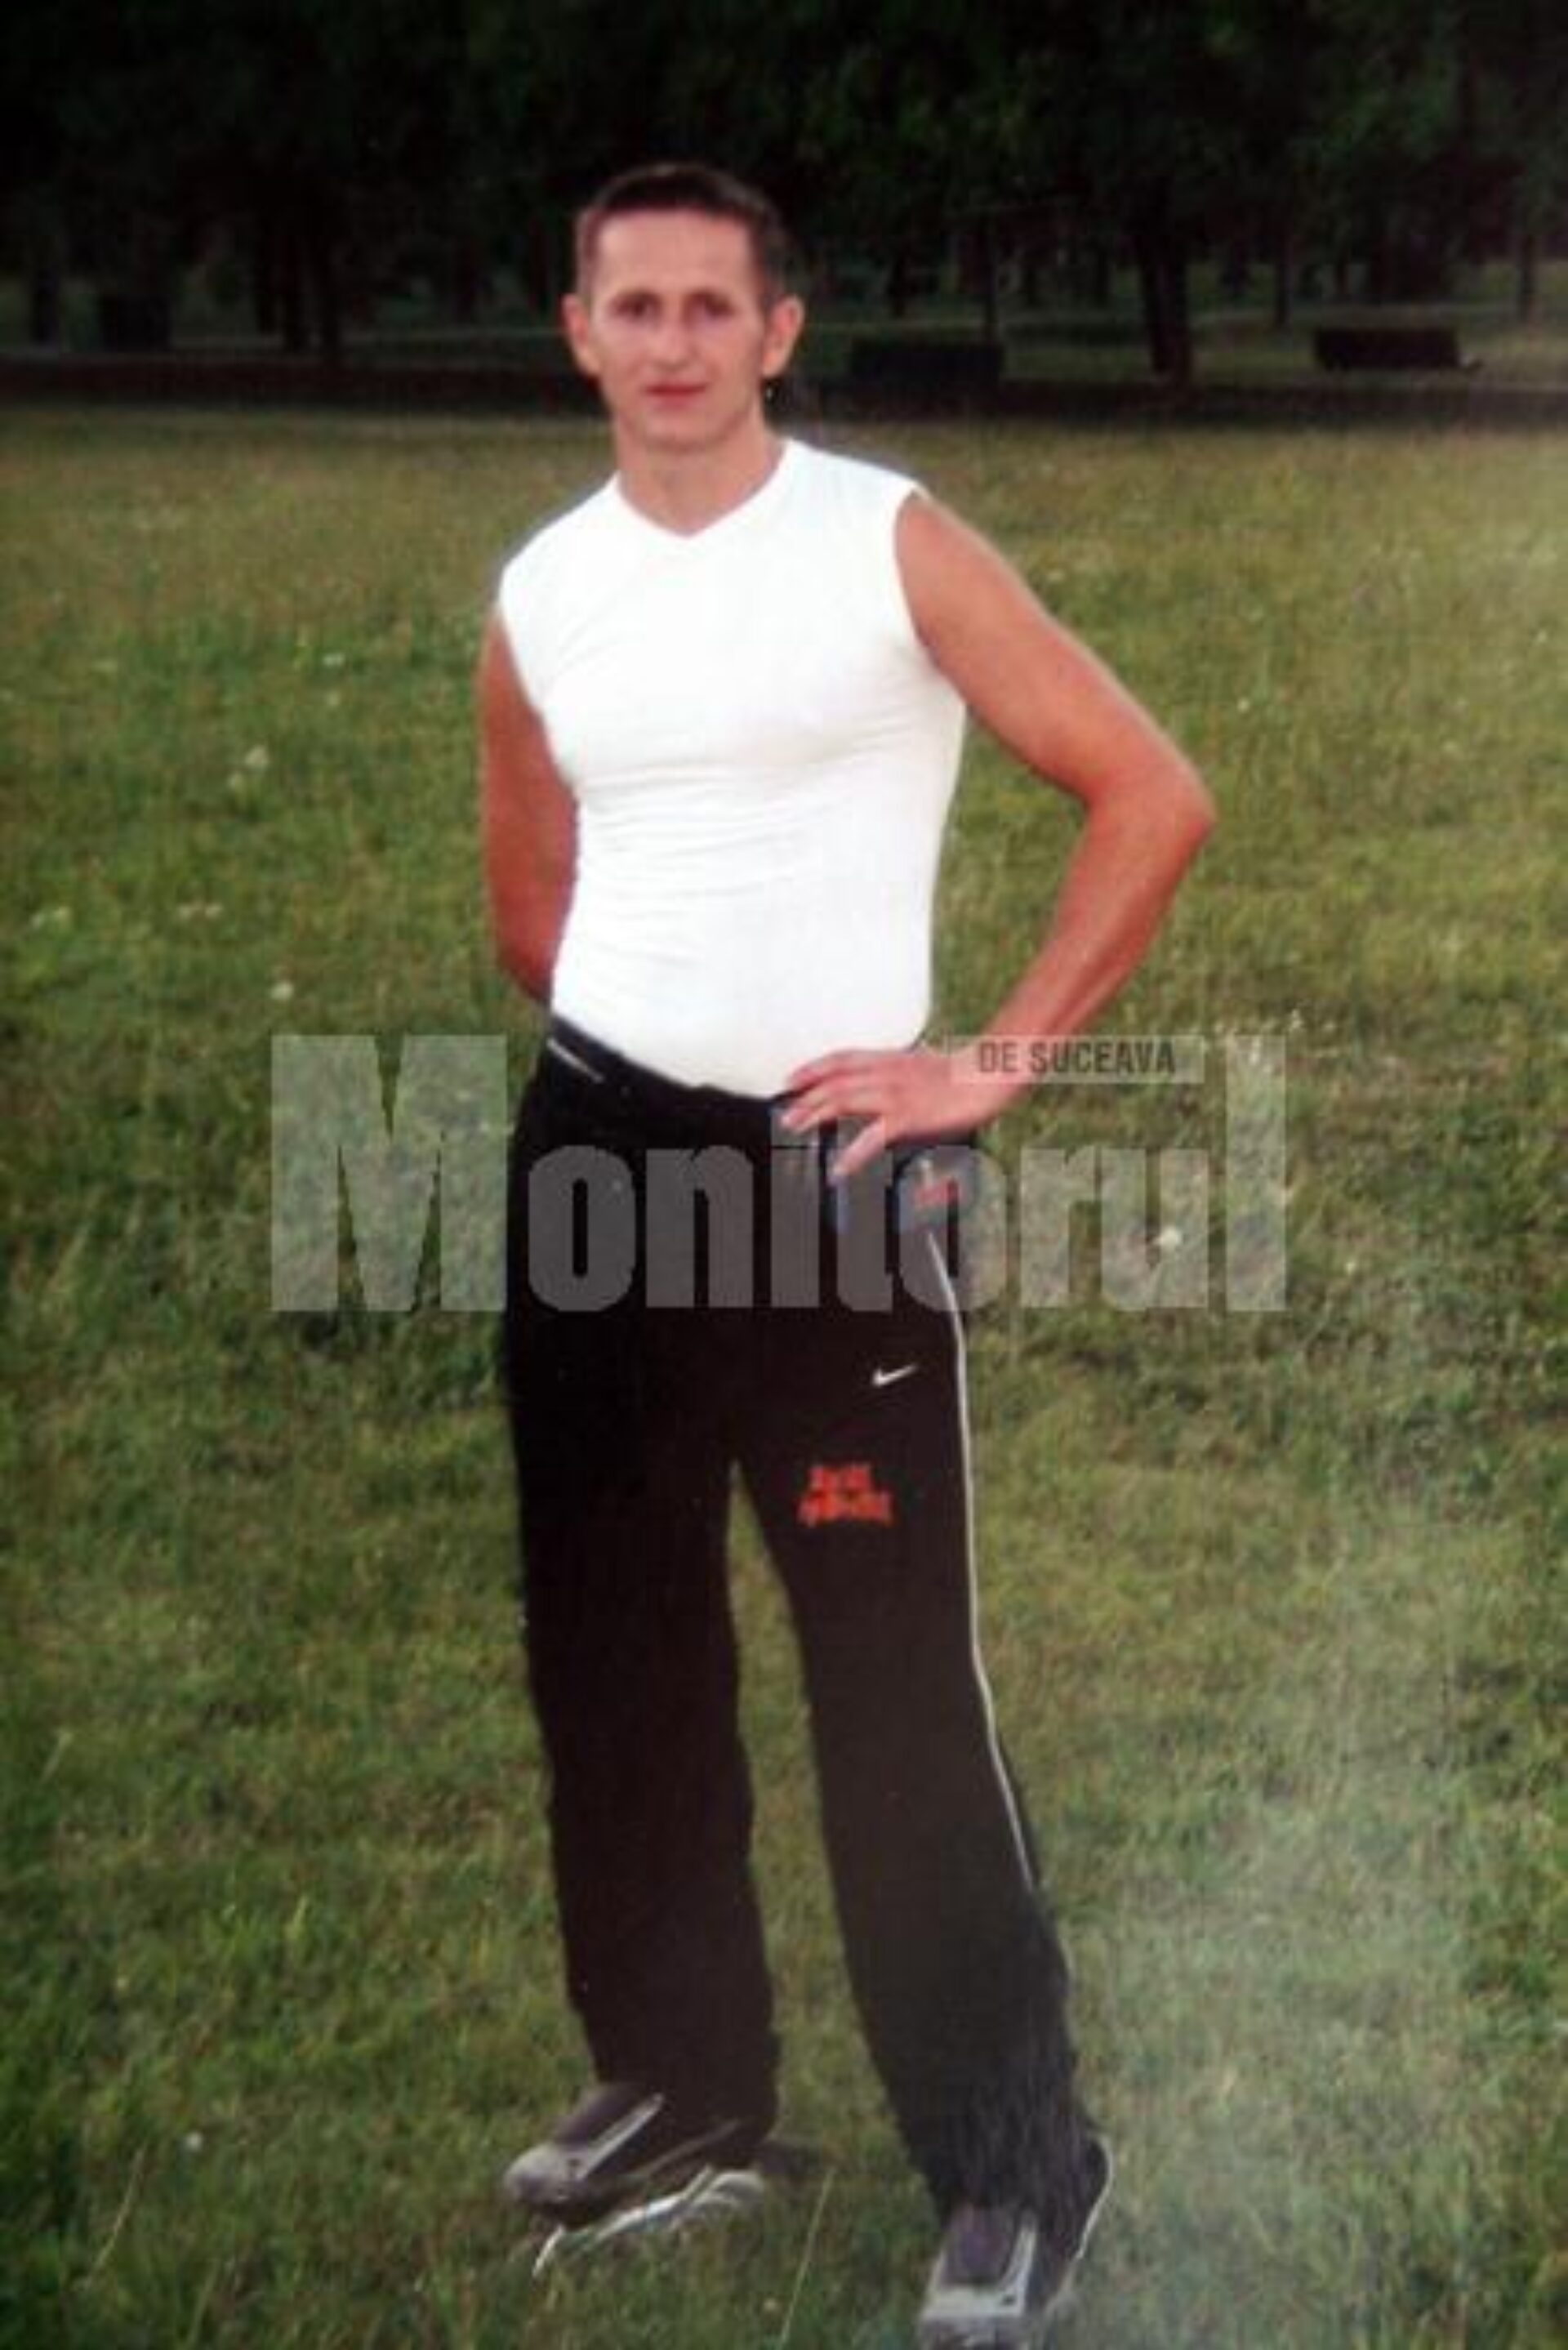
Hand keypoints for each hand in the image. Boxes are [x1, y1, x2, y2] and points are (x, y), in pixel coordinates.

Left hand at [779, 1044, 1017, 1180]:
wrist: (988, 1074)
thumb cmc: (964, 1075)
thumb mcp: (924, 1070)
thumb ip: (899, 1077)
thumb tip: (884, 1089)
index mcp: (891, 1059)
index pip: (841, 1058)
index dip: (813, 1067)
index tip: (791, 1078)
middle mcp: (887, 1072)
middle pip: (835, 1080)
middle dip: (805, 1096)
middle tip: (785, 1113)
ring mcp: (896, 1093)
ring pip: (844, 1099)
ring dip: (815, 1114)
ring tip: (796, 1128)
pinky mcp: (908, 1116)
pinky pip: (872, 1136)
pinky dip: (852, 1154)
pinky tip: (839, 1168)